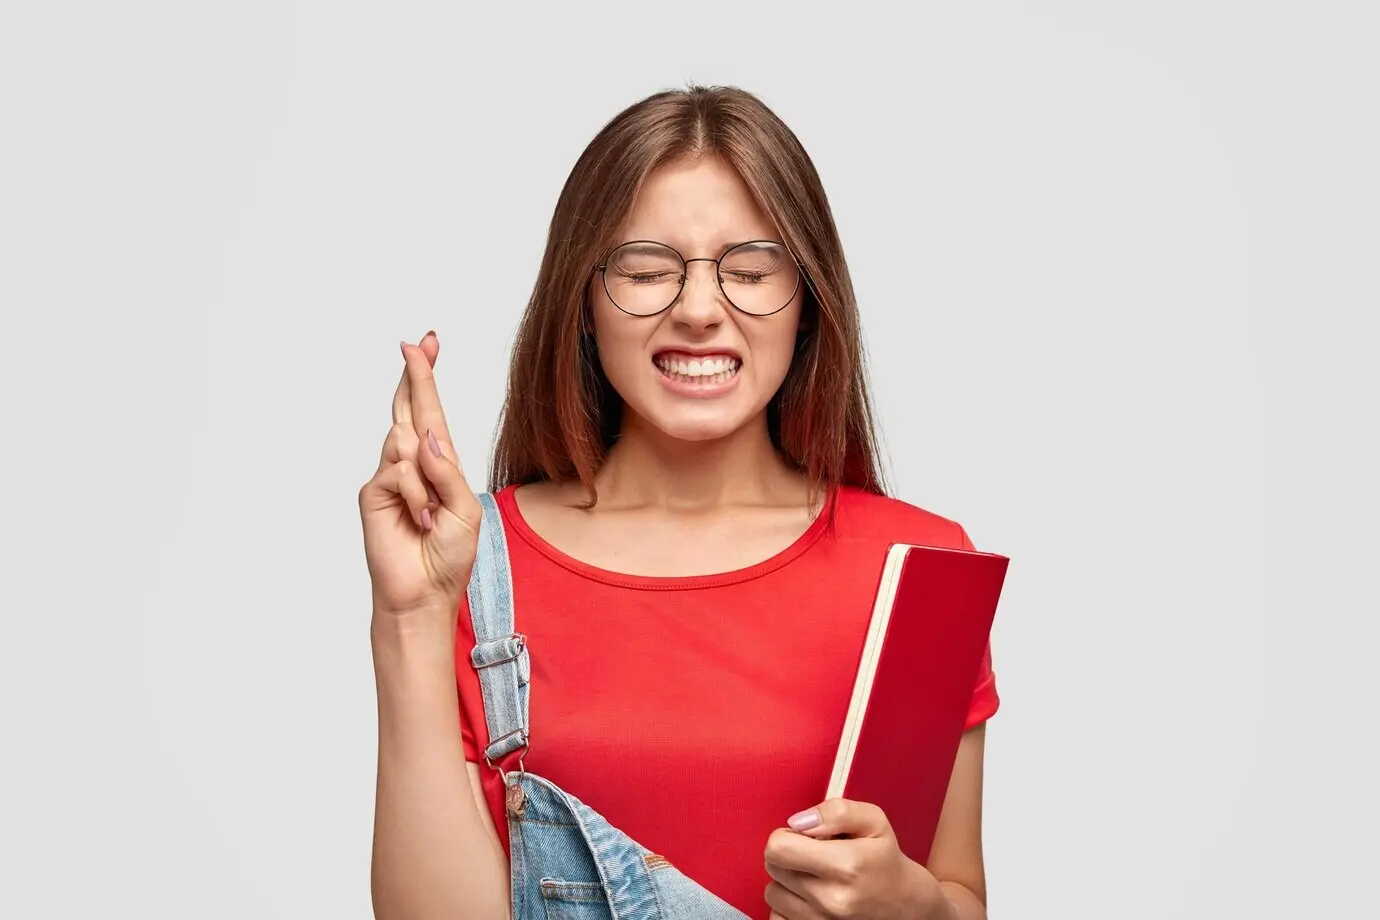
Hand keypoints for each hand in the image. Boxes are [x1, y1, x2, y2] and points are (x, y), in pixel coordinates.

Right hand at [359, 332, 483, 619]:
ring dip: (427, 477)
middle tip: (417, 342)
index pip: (431, 413)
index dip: (426, 378)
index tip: (427, 343)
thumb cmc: (449, 556)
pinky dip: (415, 495)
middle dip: (415, 375)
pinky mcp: (373, 493)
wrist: (424, 593)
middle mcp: (413, 464)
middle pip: (409, 409)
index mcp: (439, 464)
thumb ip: (447, 471)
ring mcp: (390, 476)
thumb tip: (424, 435)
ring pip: (406, 441)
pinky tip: (420, 519)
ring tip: (432, 514)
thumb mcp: (465, 511)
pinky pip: (397, 471)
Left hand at [764, 799, 954, 919]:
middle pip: (772, 867)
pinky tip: (809, 897)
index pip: (778, 848)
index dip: (786, 835)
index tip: (803, 837)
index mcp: (846, 865)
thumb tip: (799, 822)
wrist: (904, 905)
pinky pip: (777, 916)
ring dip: (787, 881)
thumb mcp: (873, 821)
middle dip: (787, 855)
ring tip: (814, 876)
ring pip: (772, 893)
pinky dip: (788, 905)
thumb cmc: (885, 859)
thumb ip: (836, 812)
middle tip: (813, 855)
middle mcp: (831, 900)